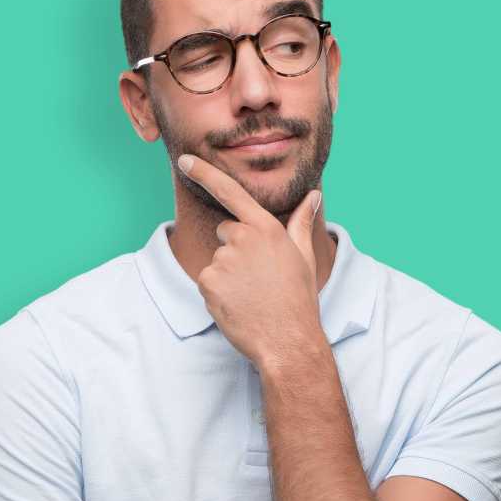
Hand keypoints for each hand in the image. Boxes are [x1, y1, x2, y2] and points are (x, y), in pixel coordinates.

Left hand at [175, 153, 324, 367]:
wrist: (287, 340)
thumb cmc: (299, 299)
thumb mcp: (303, 257)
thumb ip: (300, 222)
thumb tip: (314, 195)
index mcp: (267, 228)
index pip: (231, 192)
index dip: (205, 173)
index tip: (186, 160)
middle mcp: (243, 239)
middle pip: (226, 232)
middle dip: (236, 249)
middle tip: (259, 277)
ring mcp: (223, 260)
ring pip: (217, 260)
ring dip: (228, 275)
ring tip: (252, 295)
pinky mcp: (208, 282)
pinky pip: (207, 281)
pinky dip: (218, 293)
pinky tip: (238, 304)